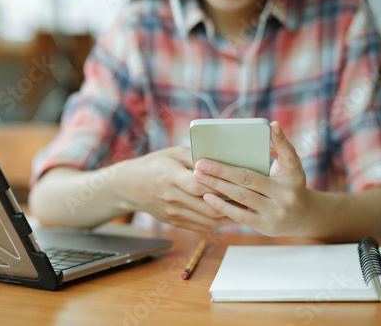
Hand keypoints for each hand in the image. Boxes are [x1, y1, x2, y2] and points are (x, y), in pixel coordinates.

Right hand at [119, 146, 238, 231]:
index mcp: (169, 177)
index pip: (199, 185)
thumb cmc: (154, 164)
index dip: (220, 186)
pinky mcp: (174, 222)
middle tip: (251, 199)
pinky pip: (200, 226)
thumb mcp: (172, 153)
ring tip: (245, 209)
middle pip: (207, 206)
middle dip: (230, 204)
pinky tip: (230, 216)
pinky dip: (217, 223)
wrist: (130, 186)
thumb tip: (221, 160)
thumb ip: (195, 156)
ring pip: (207, 220)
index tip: (240, 183)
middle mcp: (171, 197)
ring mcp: (172, 212)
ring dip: (228, 217)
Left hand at [192, 122, 310, 235]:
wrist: (302, 218)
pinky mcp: (266, 226)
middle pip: (248, 178)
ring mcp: (277, 212)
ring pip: (241, 196)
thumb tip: (268, 129)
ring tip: (198, 176)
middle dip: (221, 170)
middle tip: (200, 163)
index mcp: (294, 175)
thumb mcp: (289, 169)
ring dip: (217, 185)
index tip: (271, 125)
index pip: (289, 156)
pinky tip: (207, 196)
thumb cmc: (287, 186)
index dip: (281, 141)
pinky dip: (222, 205)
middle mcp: (287, 194)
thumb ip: (279, 151)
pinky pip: (240, 215)